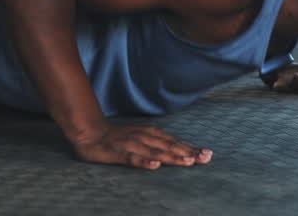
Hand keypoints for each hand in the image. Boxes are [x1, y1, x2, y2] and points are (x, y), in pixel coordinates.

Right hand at [70, 123, 212, 169]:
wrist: (89, 131)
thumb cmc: (117, 137)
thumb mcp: (141, 136)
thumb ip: (157, 143)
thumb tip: (177, 149)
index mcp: (151, 134)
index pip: (175, 142)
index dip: (192, 148)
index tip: (208, 154)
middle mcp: (145, 138)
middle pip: (171, 146)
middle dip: (189, 152)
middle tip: (206, 158)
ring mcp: (133, 145)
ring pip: (156, 152)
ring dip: (173, 156)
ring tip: (188, 162)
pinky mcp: (119, 152)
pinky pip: (133, 158)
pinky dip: (145, 161)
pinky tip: (155, 166)